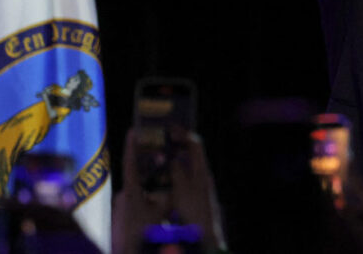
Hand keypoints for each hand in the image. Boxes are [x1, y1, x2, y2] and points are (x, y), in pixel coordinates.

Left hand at [112, 129, 169, 253]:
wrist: (127, 252)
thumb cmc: (143, 233)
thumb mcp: (162, 213)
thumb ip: (167, 197)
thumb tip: (173, 187)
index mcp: (131, 192)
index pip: (131, 163)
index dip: (132, 146)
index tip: (134, 130)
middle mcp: (122, 197)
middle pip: (139, 177)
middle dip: (151, 170)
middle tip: (162, 160)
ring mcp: (120, 207)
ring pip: (139, 192)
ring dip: (150, 190)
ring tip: (163, 191)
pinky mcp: (120, 216)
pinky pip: (135, 203)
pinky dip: (146, 201)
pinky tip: (156, 211)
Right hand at [168, 129, 227, 251]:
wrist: (205, 233)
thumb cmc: (194, 211)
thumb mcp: (182, 189)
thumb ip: (177, 171)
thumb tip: (172, 158)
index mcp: (202, 170)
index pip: (195, 144)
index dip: (183, 133)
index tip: (169, 128)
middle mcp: (203, 175)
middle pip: (192, 153)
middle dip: (178, 144)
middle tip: (161, 140)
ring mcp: (200, 185)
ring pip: (188, 165)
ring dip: (174, 159)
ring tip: (158, 156)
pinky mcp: (196, 195)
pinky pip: (185, 178)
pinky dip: (175, 174)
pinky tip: (163, 179)